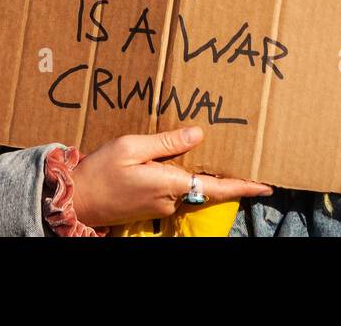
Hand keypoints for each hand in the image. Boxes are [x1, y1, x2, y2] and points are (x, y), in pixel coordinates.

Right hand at [71, 127, 272, 227]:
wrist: (75, 200)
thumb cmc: (99, 171)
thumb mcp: (130, 147)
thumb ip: (166, 141)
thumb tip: (198, 134)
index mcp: (169, 183)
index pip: (216, 187)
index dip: (244, 186)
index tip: (266, 184)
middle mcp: (170, 199)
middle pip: (205, 183)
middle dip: (224, 172)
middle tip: (244, 155)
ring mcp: (160, 205)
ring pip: (189, 184)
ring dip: (199, 170)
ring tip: (211, 149)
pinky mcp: (151, 206)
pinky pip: (174, 188)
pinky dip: (181, 174)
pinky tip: (178, 159)